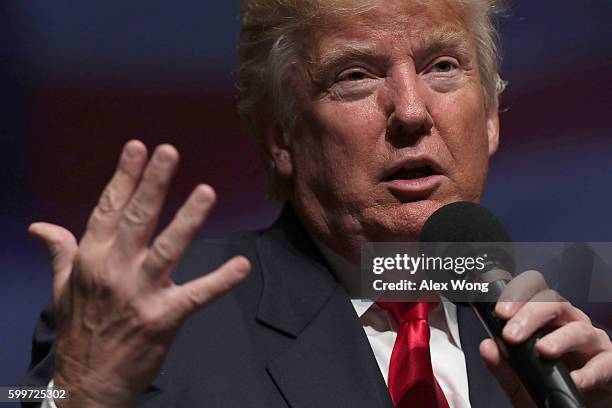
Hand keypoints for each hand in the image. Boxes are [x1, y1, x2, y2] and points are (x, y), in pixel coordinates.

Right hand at [29, 140, 250, 406]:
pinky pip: (197, 295)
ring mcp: (140, 294)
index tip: (138, 147)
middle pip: (136, 219)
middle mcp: (114, 271)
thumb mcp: (62, 289)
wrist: (87, 384)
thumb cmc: (80, 331)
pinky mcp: (164, 318)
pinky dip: (221, 281)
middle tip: (169, 151)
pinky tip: (242, 265)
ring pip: (166, 249)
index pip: (108, 209)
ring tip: (206, 192)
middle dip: (153, 183)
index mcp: (90, 259)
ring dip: (187, 220)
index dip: (124, 176)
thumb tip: (39, 227)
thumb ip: (61, 252)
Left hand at [479, 270, 611, 406]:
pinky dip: (589, 371)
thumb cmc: (547, 386)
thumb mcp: (518, 379)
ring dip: (559, 338)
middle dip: (530, 315)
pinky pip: (604, 362)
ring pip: (578, 328)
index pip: (533, 291)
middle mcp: (569, 323)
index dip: (517, 294)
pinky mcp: (609, 363)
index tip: (500, 312)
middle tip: (511, 335)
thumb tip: (487, 347)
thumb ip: (502, 364)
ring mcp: (591, 342)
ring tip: (543, 351)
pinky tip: (575, 379)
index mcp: (545, 319)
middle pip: (553, 302)